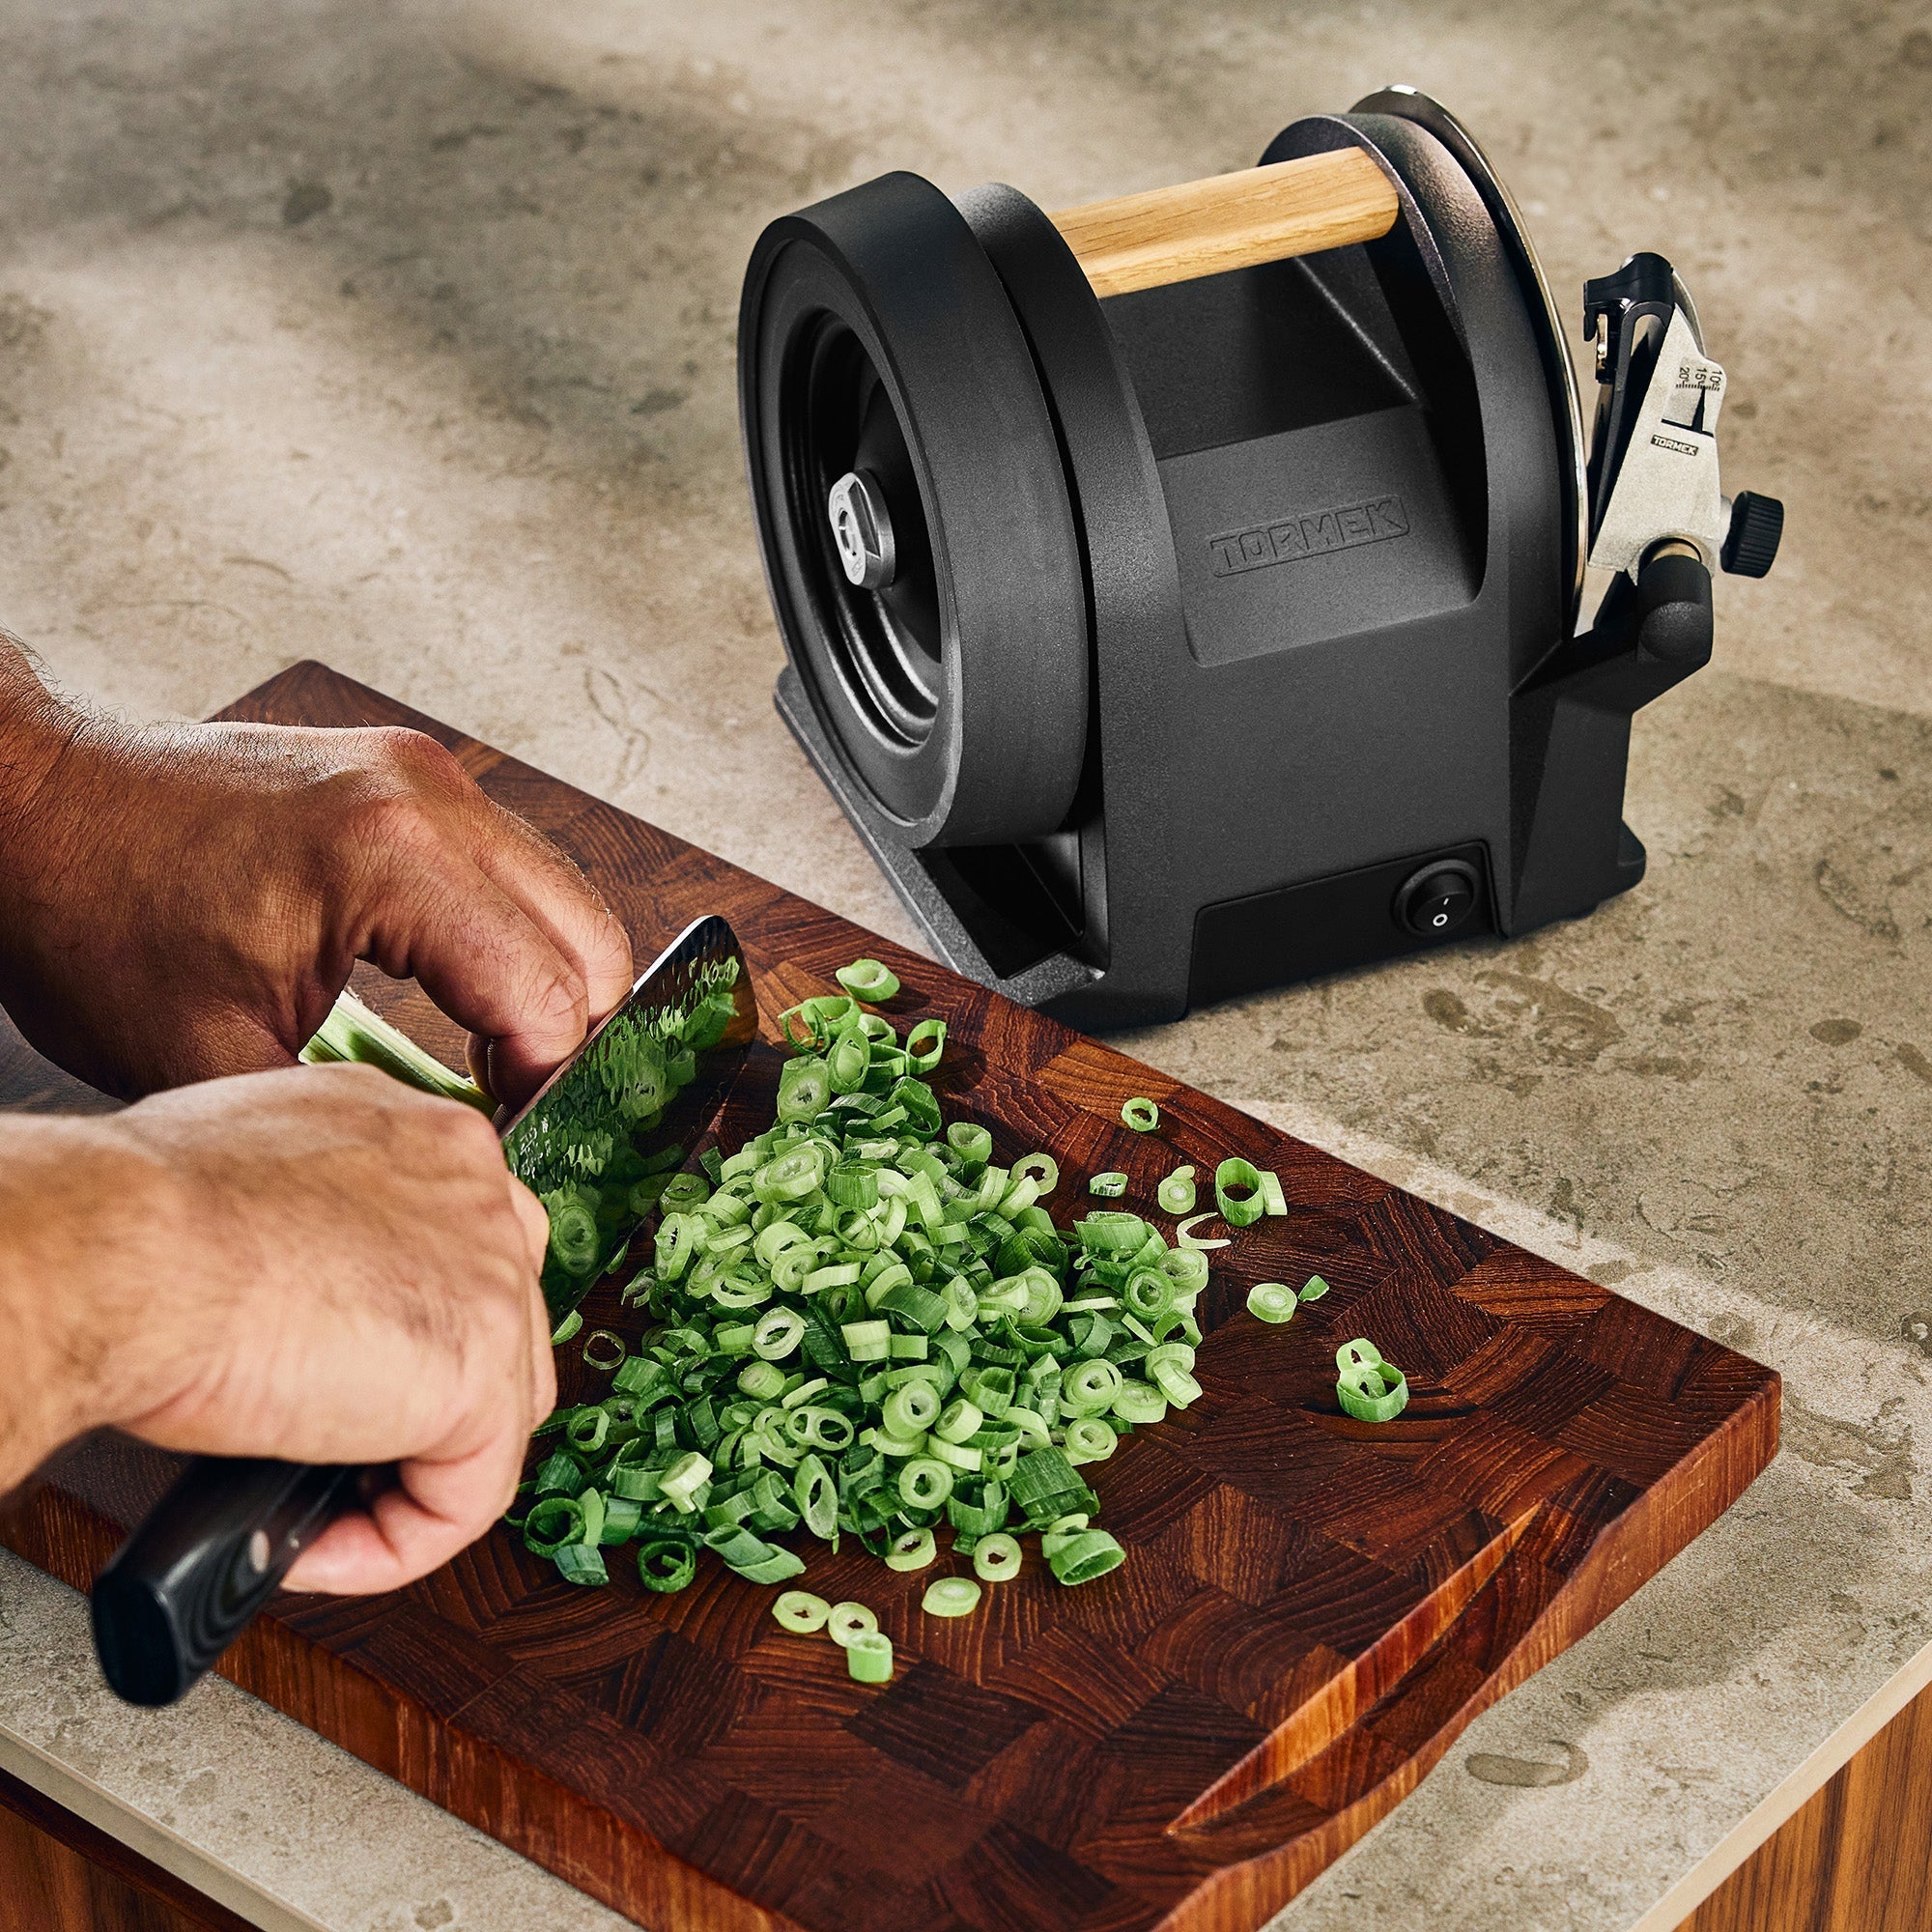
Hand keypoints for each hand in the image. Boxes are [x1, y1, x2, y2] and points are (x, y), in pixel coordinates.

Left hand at [0, 647, 632, 1108]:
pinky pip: (518, 872)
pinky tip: (459, 996)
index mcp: (395, 859)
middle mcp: (434, 800)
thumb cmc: (92, 918)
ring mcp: (431, 778)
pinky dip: (512, 942)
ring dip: (547, 987)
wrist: (29, 805)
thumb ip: (352, 1123)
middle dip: (570, 1039)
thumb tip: (446, 1175)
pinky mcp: (416, 780)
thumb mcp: (211, 1060)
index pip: (551, 995)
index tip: (507, 1141)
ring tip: (486, 1058)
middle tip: (509, 1106)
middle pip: (593, 942)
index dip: (545, 1088)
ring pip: (570, 902)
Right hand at [4, 1063, 557, 1592]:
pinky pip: (470, 1494)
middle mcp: (471, 1185)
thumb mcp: (247, 1195)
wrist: (121, 1251)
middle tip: (335, 1450)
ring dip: (410, 1475)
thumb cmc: (135, 1223)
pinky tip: (312, 1549)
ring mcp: (491, 1274)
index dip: (409, 1329)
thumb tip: (296, 1302)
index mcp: (414, 1135)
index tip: (342, 1377)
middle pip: (499, 1321)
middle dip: (425, 1401)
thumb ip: (308, 1234)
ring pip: (496, 1409)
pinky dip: (396, 1543)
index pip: (461, 1243)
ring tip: (316, 1508)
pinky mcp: (480, 1371)